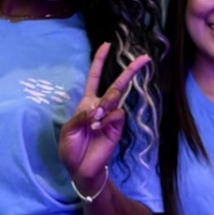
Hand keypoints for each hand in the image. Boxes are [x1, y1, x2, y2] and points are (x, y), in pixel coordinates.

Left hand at [59, 42, 150, 192]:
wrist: (81, 170)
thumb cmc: (71, 150)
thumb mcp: (68, 130)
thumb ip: (80, 115)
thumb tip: (97, 108)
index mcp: (86, 103)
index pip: (94, 77)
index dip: (99, 61)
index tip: (107, 45)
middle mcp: (101, 107)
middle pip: (117, 84)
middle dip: (130, 70)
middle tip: (145, 58)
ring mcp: (111, 117)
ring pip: (115, 97)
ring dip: (104, 104)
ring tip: (93, 122)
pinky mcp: (118, 127)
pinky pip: (117, 114)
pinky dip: (106, 119)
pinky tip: (98, 128)